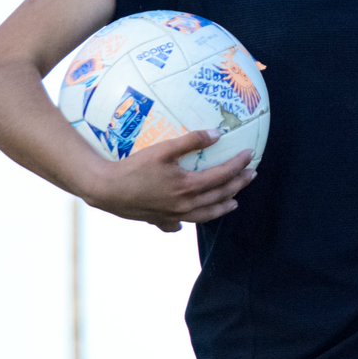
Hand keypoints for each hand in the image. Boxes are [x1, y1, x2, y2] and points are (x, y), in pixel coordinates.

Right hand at [86, 129, 256, 231]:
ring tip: (234, 202)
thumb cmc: (133, 167)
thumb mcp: (163, 150)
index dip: (239, 165)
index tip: (251, 155)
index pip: (222, 175)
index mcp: (188, 187)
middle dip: (238, 185)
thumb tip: (217, 134)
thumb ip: (191, 141)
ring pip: (206, 215)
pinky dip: (190, 222)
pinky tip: (188, 221)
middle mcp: (184, 205)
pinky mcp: (159, 220)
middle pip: (219, 196)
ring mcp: (173, 216)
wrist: (106, 190)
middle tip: (252, 175)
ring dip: (223, 207)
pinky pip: (180, 224)